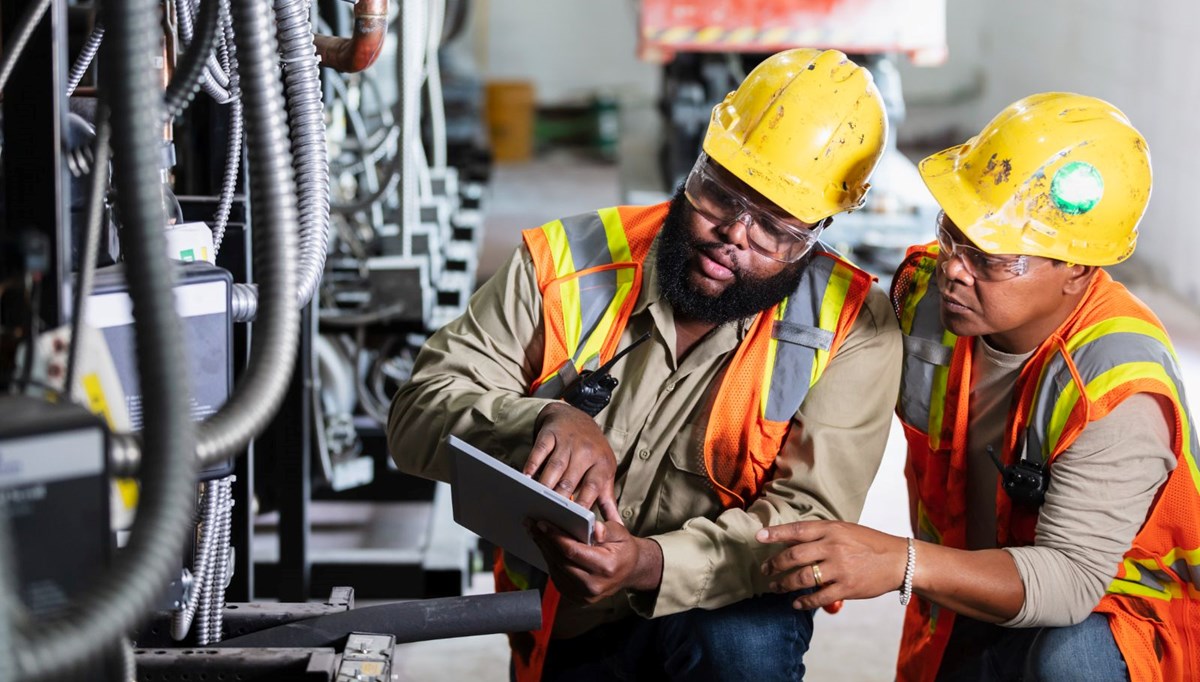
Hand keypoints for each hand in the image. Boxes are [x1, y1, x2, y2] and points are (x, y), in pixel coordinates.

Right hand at [525, 402, 619, 521]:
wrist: (575, 416)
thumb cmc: (592, 450)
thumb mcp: (605, 471)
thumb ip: (608, 499)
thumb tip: (618, 526)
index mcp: (601, 463)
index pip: (593, 487)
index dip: (584, 504)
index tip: (576, 522)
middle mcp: (586, 452)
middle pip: (571, 479)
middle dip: (560, 499)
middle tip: (551, 516)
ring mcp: (568, 442)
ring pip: (555, 467)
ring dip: (545, 485)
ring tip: (537, 501)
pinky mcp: (550, 434)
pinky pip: (540, 451)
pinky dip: (532, 465)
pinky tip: (526, 478)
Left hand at [528, 518, 662, 603]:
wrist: (630, 572)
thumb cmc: (624, 550)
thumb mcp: (621, 534)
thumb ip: (608, 529)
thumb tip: (594, 528)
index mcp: (606, 568)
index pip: (573, 552)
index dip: (555, 537)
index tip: (542, 524)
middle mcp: (594, 586)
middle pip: (560, 561)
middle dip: (544, 541)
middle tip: (532, 524)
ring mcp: (585, 596)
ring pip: (556, 570)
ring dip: (544, 550)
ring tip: (536, 533)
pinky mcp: (578, 598)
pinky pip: (558, 578)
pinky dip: (550, 561)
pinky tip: (545, 547)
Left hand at [756, 520, 907, 610]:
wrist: (898, 560)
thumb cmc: (868, 543)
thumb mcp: (844, 530)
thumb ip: (819, 534)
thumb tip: (789, 540)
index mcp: (831, 529)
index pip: (796, 530)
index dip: (775, 534)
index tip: (758, 537)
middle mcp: (833, 547)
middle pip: (794, 556)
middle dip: (774, 564)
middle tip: (765, 570)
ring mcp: (839, 568)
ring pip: (802, 578)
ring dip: (784, 584)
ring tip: (775, 587)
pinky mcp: (847, 588)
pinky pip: (818, 597)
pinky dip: (803, 602)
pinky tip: (795, 603)